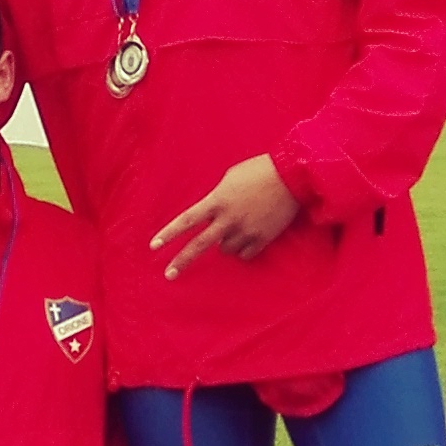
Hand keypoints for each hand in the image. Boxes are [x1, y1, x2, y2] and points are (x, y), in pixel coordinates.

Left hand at [153, 154, 301, 277]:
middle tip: (169, 274)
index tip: (154, 246)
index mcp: (217, 201)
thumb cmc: (259, 171)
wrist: (292, 176)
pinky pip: (245, 254)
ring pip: (225, 249)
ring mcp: (246, 230)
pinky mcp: (262, 238)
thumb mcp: (230, 179)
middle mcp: (228, 219)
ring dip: (225, 243)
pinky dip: (243, 249)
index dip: (169, 234)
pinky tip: (249, 236)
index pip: (187, 220)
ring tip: (238, 226)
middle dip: (182, 261)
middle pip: (199, 245)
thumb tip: (211, 214)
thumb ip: (217, 198)